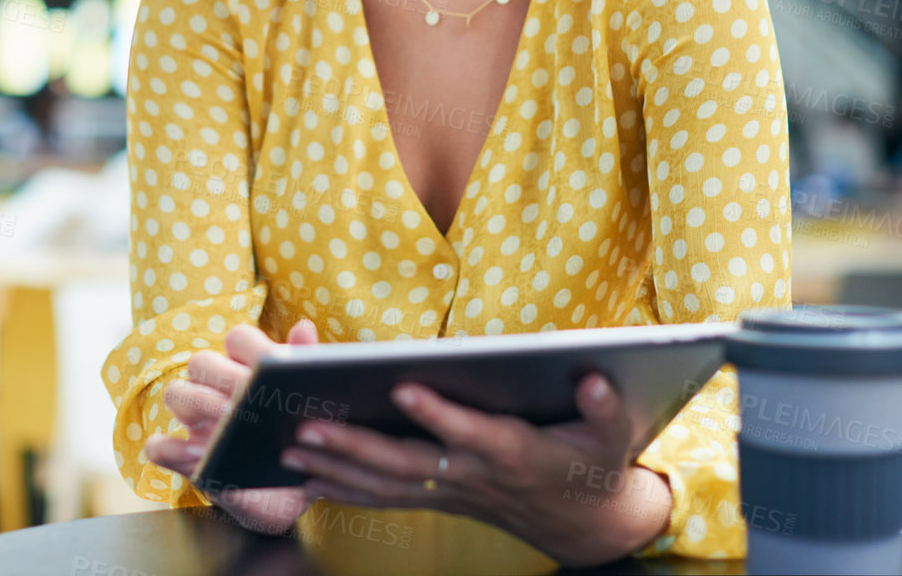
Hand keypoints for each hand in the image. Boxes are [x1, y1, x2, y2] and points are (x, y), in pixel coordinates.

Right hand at [144, 318, 319, 534]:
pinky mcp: (186, 459)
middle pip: (203, 361)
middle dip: (224, 374)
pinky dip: (170, 449)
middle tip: (249, 395)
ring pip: (177, 392)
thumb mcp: (316, 412)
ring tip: (227, 421)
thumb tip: (303, 328)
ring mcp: (198, 423)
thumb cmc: (306, 445)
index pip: (238, 339)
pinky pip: (159, 447)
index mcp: (248, 369)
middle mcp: (218, 389)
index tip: (273, 366)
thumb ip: (307, 369)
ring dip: (199, 402)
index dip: (251, 347)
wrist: (297, 493)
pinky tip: (199, 455)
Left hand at [278, 371, 673, 566]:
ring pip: (387, 484)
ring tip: (289, 446)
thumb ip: (605, 406)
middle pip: (408, 464)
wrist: (585, 523)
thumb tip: (596, 377)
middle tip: (307, 426)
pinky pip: (385, 498)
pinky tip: (305, 476)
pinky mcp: (440, 497)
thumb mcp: (612, 433)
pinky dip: (344, 488)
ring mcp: (452, 490)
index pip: (471, 432)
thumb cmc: (594, 462)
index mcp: (516, 451)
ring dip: (336, 468)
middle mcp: (475, 474)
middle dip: (356, 447)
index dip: (438, 413)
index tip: (402, 386)